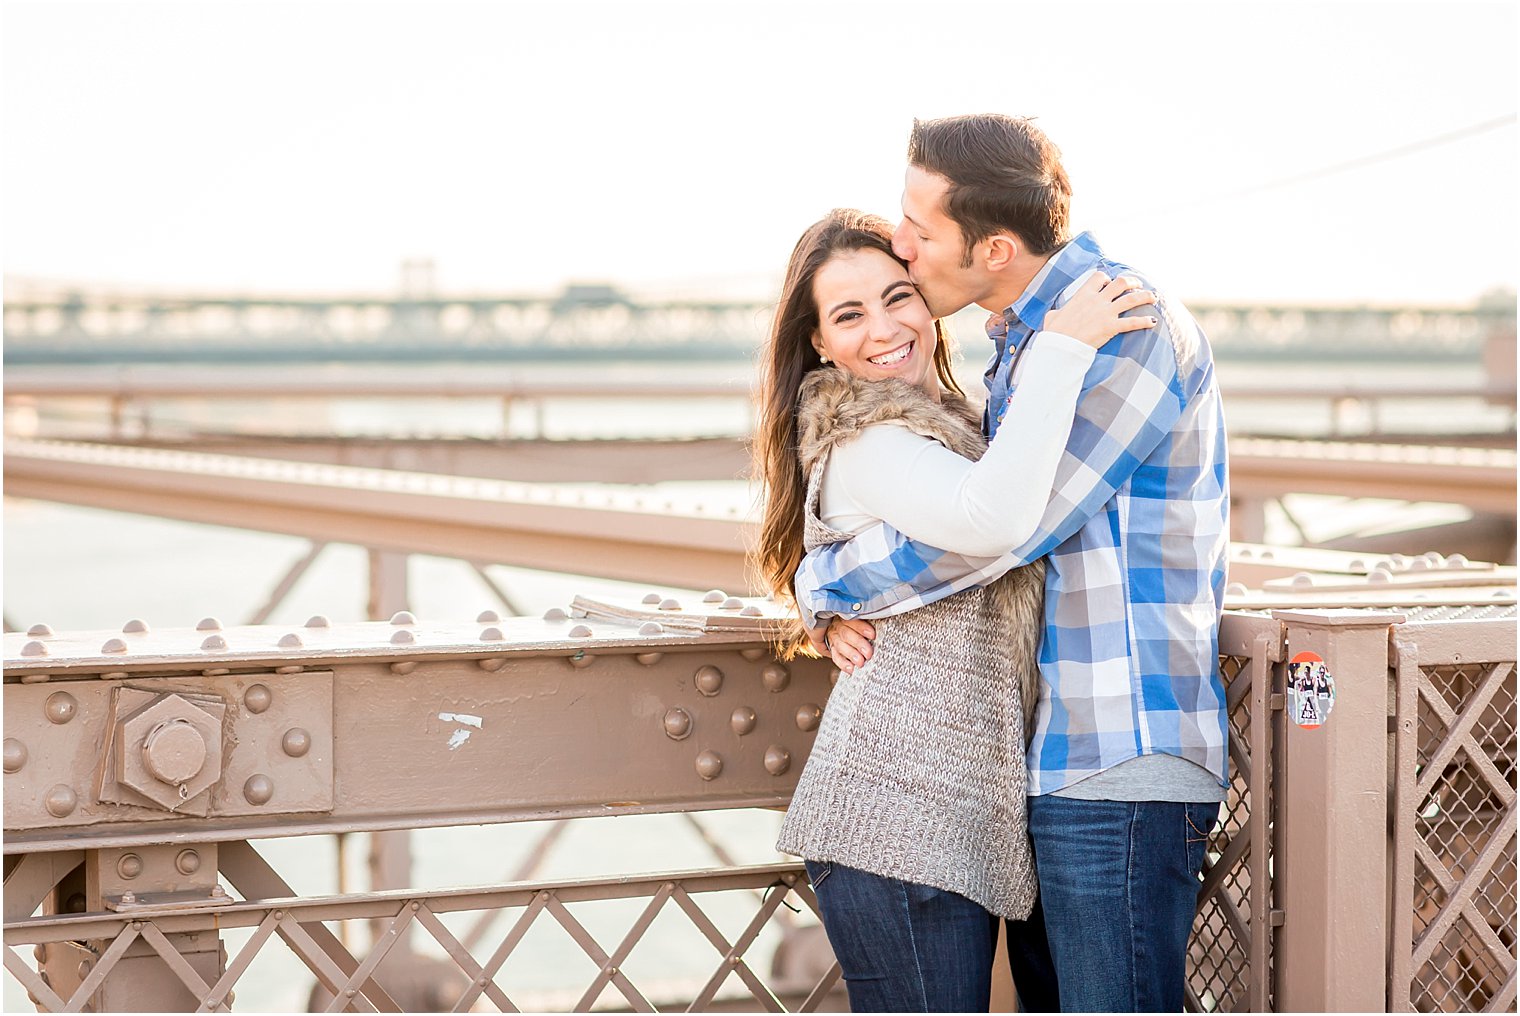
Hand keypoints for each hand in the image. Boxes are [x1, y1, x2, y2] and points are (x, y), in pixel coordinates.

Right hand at [822, 617, 874, 674]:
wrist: (838, 628)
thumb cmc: (855, 624)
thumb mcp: (859, 619)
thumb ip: (866, 621)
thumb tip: (881, 622)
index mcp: (845, 617)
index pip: (852, 621)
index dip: (862, 628)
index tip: (872, 635)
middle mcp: (838, 627)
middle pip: (846, 634)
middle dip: (858, 644)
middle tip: (868, 653)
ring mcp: (834, 638)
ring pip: (841, 646)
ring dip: (851, 654)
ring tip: (860, 663)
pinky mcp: (832, 649)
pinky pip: (836, 657)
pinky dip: (843, 664)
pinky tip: (850, 669)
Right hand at [1042, 271, 1157, 348]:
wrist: (1060, 346)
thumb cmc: (1054, 333)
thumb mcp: (1052, 317)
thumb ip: (1057, 312)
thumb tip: (1055, 314)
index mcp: (1082, 295)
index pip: (1099, 277)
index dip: (1107, 279)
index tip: (1109, 284)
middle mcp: (1097, 300)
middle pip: (1121, 283)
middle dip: (1132, 282)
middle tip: (1138, 285)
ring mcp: (1105, 313)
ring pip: (1132, 298)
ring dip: (1145, 296)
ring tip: (1153, 297)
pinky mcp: (1111, 327)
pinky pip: (1132, 322)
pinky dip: (1144, 321)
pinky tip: (1152, 322)